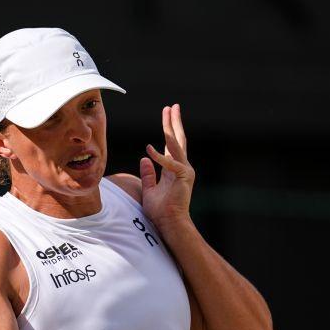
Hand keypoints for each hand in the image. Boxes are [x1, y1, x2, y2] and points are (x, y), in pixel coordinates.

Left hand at [140, 104, 195, 230]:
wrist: (169, 223)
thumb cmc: (160, 210)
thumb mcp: (150, 189)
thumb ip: (149, 173)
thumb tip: (145, 158)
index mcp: (174, 170)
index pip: (172, 146)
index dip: (169, 130)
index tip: (166, 116)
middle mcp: (182, 167)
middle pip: (178, 140)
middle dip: (174, 123)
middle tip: (172, 107)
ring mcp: (184, 171)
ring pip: (177, 145)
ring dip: (172, 128)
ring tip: (169, 112)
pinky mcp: (183, 177)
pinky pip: (169, 163)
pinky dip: (159, 157)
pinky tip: (149, 149)